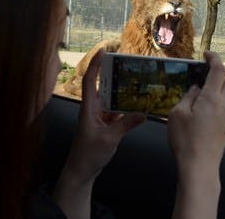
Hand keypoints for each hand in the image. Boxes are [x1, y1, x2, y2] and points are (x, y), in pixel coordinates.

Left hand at [53, 48, 144, 217]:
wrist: (81, 172)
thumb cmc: (89, 155)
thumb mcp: (110, 138)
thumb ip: (126, 124)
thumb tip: (143, 113)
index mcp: (89, 109)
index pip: (90, 81)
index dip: (95, 65)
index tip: (103, 51)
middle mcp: (92, 110)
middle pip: (101, 86)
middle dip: (111, 73)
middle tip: (125, 63)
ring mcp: (98, 118)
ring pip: (109, 99)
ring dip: (119, 91)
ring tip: (134, 81)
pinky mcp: (103, 126)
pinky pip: (114, 111)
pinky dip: (124, 107)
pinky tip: (135, 105)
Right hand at [167, 51, 224, 218]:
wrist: (200, 168)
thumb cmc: (186, 140)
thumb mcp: (178, 113)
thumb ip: (188, 96)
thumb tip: (196, 89)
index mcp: (211, 97)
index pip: (218, 70)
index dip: (214, 58)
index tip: (206, 54)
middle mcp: (223, 105)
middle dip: (218, 74)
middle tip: (201, 75)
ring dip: (215, 90)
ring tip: (196, 96)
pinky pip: (222, 109)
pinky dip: (214, 104)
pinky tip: (199, 113)